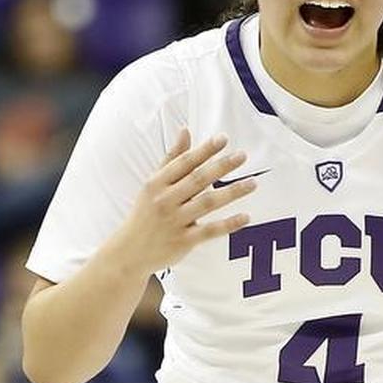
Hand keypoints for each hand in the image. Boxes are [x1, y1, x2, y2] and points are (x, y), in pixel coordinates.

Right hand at [116, 129, 256, 274]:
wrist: (130, 252)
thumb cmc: (146, 213)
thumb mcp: (153, 183)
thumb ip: (173, 158)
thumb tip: (185, 131)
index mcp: (157, 183)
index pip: (184, 162)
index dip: (205, 150)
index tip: (223, 139)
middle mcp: (165, 200)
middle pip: (198, 180)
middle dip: (221, 166)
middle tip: (242, 156)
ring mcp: (175, 221)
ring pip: (208, 203)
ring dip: (232, 192)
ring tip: (252, 183)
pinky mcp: (184, 241)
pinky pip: (210, 230)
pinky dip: (228, 224)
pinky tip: (245, 216)